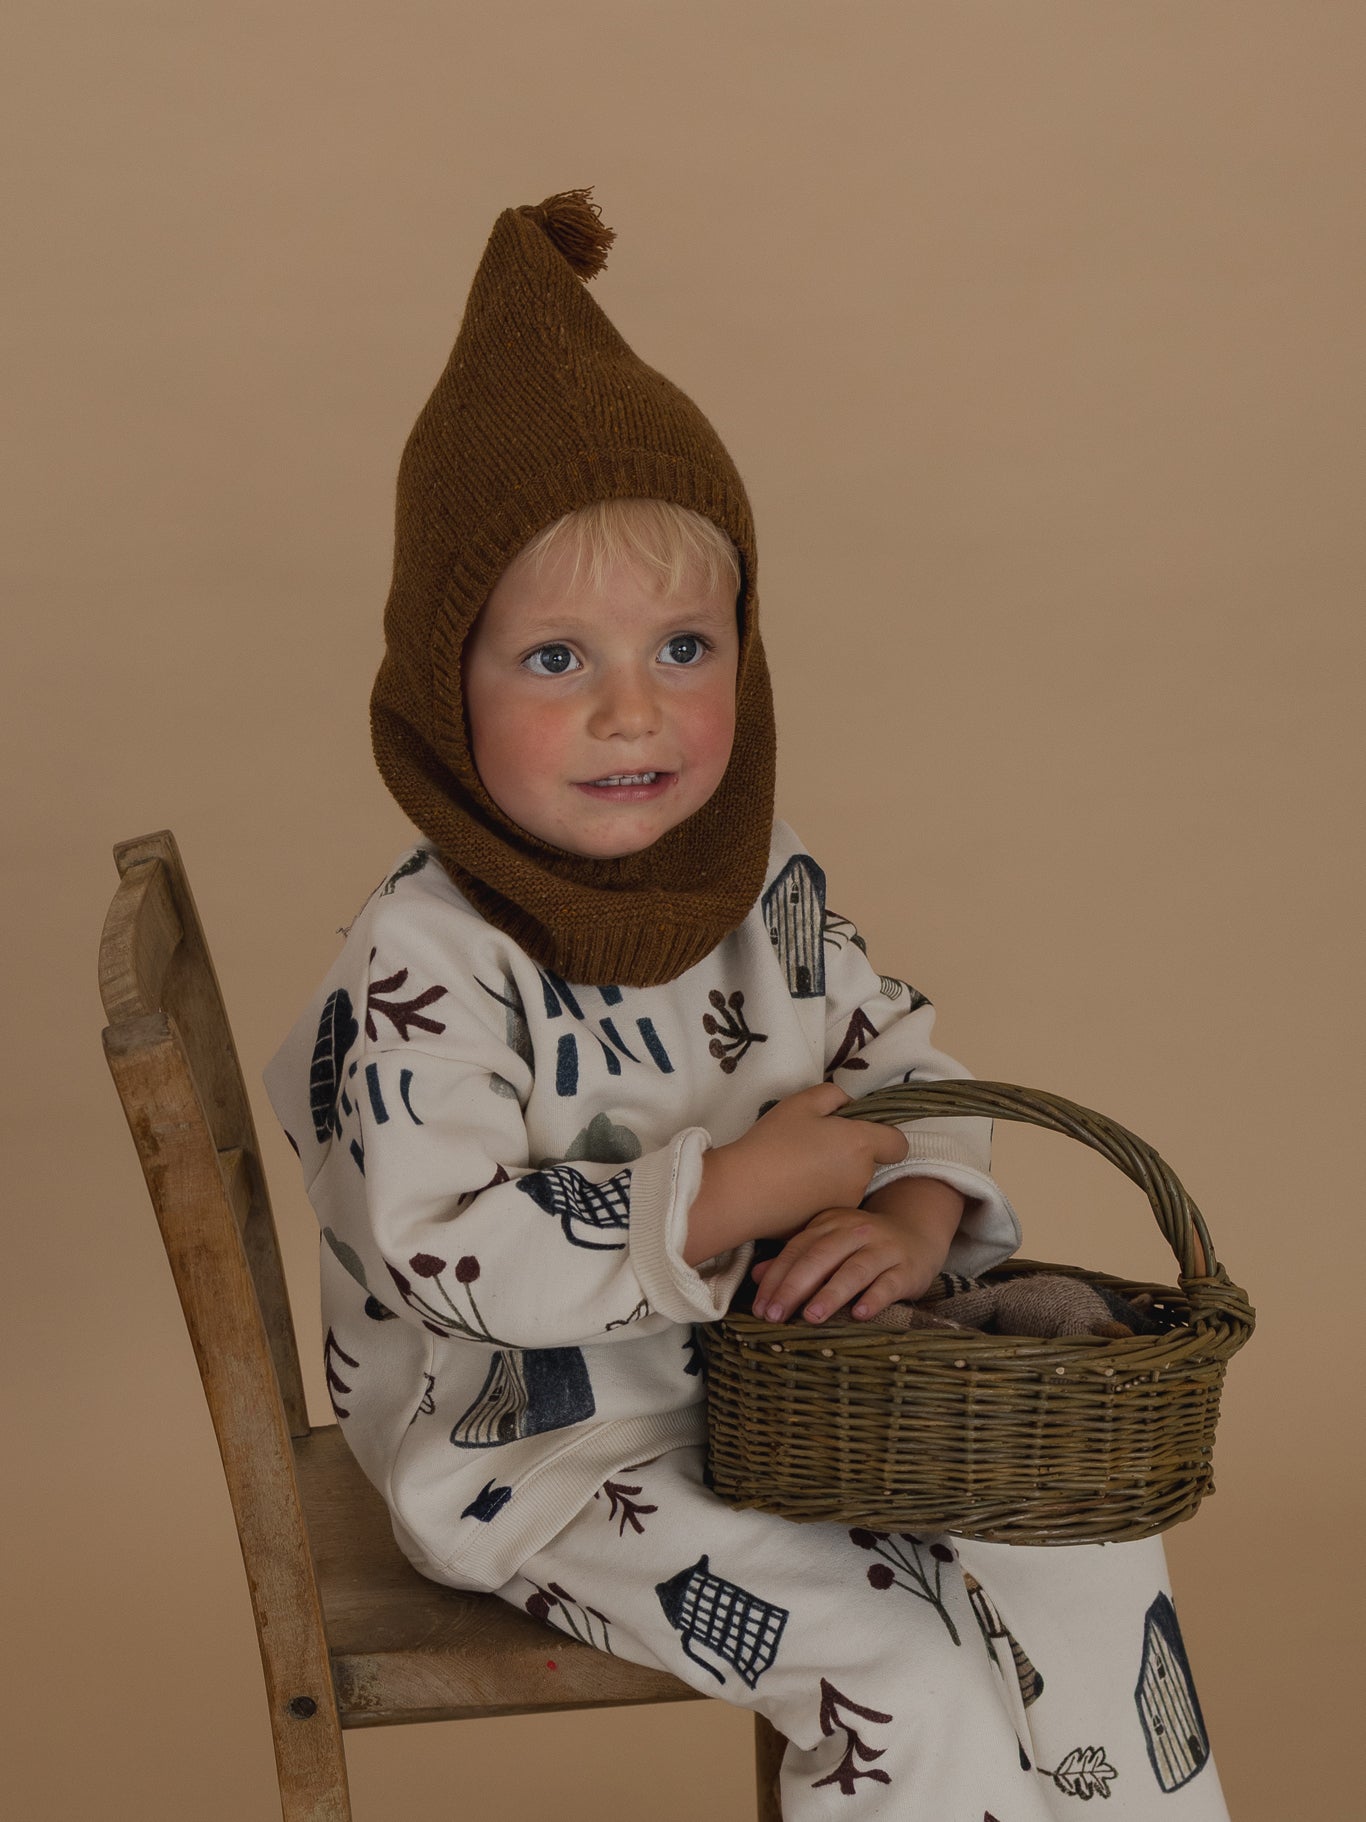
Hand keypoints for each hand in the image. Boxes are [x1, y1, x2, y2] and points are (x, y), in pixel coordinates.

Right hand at [684, 1083, 909, 1265]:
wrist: (742, 1192)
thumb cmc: (773, 1142)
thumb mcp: (802, 1102)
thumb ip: (834, 1095)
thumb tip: (848, 1105)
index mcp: (861, 1145)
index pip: (898, 1143)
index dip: (883, 1135)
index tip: (855, 1130)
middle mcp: (861, 1177)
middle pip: (869, 1162)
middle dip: (849, 1153)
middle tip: (813, 1145)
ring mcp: (846, 1204)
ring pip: (849, 1183)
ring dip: (833, 1175)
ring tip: (798, 1169)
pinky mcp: (827, 1222)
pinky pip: (831, 1202)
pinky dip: (818, 1196)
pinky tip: (791, 1191)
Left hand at [749, 1177, 964, 1324]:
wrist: (917, 1234)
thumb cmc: (863, 1247)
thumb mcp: (829, 1246)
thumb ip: (795, 1260)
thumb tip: (757, 1276)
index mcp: (830, 1224)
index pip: (797, 1249)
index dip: (776, 1278)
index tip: (760, 1307)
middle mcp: (855, 1231)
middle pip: (821, 1257)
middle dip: (795, 1287)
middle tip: (775, 1315)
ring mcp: (883, 1249)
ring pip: (854, 1270)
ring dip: (831, 1293)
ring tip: (811, 1316)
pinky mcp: (906, 1269)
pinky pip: (889, 1283)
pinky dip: (874, 1298)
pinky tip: (859, 1314)